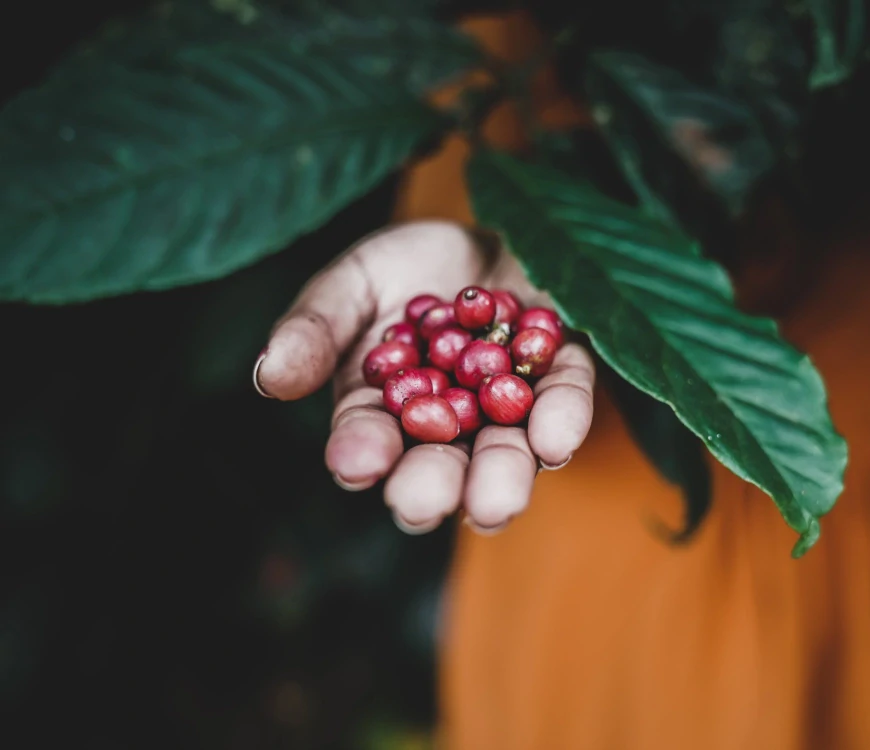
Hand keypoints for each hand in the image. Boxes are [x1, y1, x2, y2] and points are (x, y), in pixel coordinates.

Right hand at [254, 221, 595, 533]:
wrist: (480, 231)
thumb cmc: (404, 269)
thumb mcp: (350, 285)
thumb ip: (314, 329)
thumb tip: (270, 374)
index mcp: (384, 413)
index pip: (368, 443)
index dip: (361, 454)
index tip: (356, 462)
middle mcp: (448, 428)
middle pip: (440, 469)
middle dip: (432, 486)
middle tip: (423, 502)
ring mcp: (508, 410)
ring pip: (507, 455)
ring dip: (501, 478)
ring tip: (494, 501)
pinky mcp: (561, 378)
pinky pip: (566, 404)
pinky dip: (561, 421)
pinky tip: (554, 441)